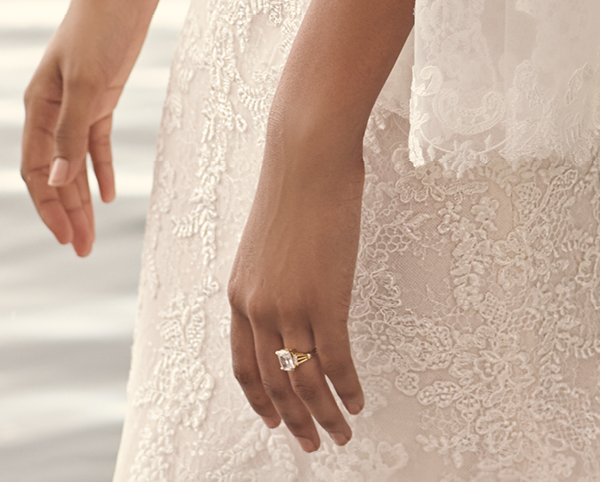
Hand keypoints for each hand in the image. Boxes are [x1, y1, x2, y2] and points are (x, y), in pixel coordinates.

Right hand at [21, 0, 151, 256]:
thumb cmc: (103, 23)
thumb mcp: (88, 81)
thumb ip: (73, 133)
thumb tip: (60, 182)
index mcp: (38, 105)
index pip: (35, 170)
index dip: (47, 206)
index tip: (65, 239)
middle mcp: (53, 106)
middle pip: (54, 171)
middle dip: (65, 212)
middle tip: (81, 252)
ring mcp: (78, 99)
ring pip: (75, 160)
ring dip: (83, 196)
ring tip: (92, 234)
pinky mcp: (103, 90)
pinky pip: (96, 140)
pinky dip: (100, 166)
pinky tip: (111, 192)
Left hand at [228, 120, 366, 453]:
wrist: (306, 155)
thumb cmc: (294, 185)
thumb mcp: (269, 240)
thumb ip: (273, 276)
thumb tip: (291, 298)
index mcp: (240, 293)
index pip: (245, 365)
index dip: (260, 399)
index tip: (275, 422)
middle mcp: (258, 308)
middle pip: (276, 383)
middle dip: (296, 420)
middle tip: (315, 443)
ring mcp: (290, 306)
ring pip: (306, 381)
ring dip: (326, 414)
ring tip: (342, 434)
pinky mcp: (325, 300)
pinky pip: (336, 361)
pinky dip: (348, 389)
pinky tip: (359, 401)